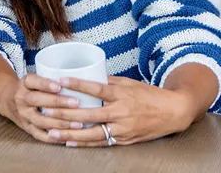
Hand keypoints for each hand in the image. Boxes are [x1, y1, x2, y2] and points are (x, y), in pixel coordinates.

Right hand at [0, 73, 85, 143]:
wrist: (7, 100)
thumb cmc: (30, 88)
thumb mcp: (34, 79)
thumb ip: (51, 79)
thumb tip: (83, 78)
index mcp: (24, 84)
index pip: (33, 81)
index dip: (45, 84)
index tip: (59, 85)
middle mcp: (21, 99)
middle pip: (37, 100)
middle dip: (57, 102)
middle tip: (76, 103)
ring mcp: (23, 115)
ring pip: (40, 120)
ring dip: (60, 123)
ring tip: (78, 124)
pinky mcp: (26, 128)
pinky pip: (39, 135)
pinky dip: (53, 137)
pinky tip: (67, 137)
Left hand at [41, 76, 197, 146]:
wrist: (173, 112)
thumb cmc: (149, 95)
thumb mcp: (129, 83)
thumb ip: (107, 81)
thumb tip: (86, 75)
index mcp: (121, 94)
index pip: (96, 88)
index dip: (77, 84)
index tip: (59, 81)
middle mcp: (121, 112)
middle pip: (89, 114)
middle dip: (65, 114)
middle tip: (47, 111)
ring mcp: (123, 128)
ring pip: (92, 133)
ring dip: (71, 134)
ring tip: (52, 132)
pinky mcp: (125, 139)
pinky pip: (102, 143)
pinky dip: (85, 143)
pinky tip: (70, 143)